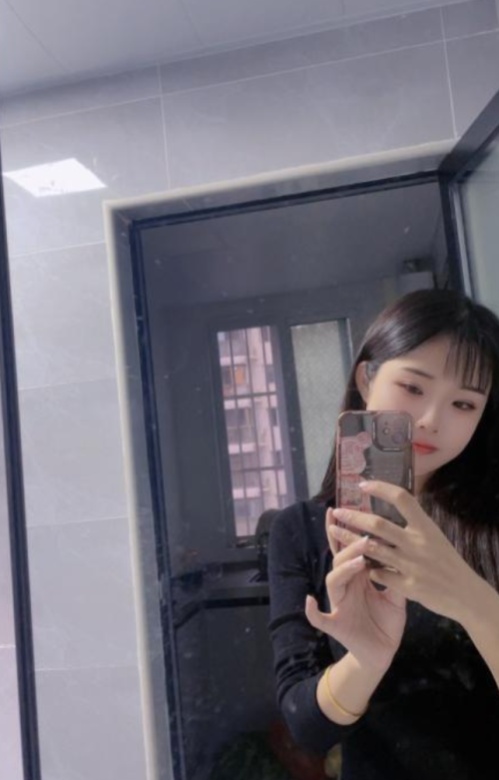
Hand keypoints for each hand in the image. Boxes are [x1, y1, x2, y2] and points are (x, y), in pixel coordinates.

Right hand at [305, 508, 406, 671]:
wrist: (382, 654)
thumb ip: (396, 576)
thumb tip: (402, 551)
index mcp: (358, 577)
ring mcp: (338, 604)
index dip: (346, 530)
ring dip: (344, 571)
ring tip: (359, 563)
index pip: (350, 549)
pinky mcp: (335, 625)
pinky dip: (311, 610)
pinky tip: (309, 601)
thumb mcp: (397, 597)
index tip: (345, 509)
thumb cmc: (386, 623)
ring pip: (333, 581)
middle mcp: (345, 586)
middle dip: (350, 547)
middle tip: (366, 537)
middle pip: (341, 560)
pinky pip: (318, 617)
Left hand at [333, 480, 482, 623]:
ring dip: (350, 540)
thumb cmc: (447, 562)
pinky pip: (379, 574)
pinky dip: (368, 569)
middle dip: (354, 516)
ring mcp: (412, 565)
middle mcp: (418, 543)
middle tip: (338, 512)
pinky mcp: (409, 586)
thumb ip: (414, 524)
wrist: (466, 594)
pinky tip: (361, 566)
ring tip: (335, 533)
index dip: (380, 488)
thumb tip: (393, 505)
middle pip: (378, 524)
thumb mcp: (434, 536)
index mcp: (426, 527)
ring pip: (372, 548)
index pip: (401, 498)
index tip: (362, 484)